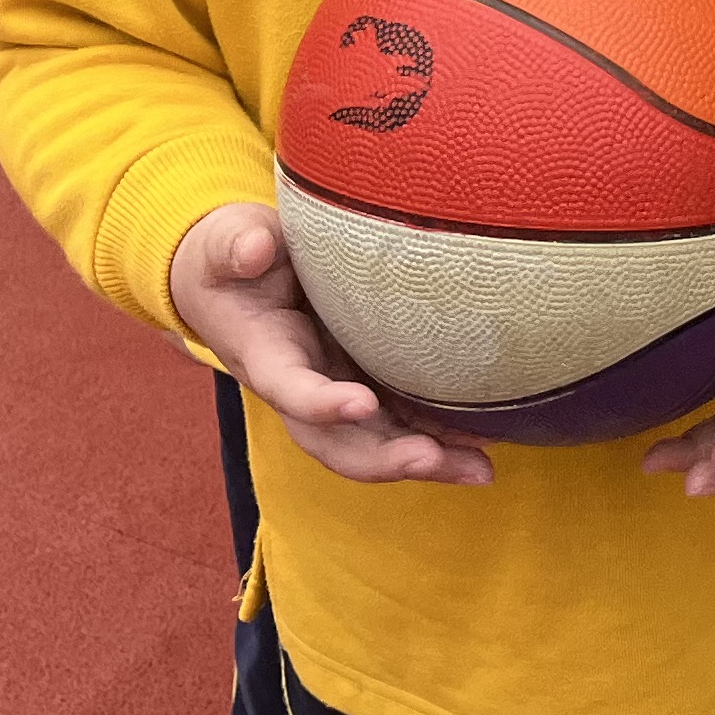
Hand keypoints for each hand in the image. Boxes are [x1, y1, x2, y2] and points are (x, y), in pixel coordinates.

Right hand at [168, 203, 493, 487]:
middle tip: (433, 459)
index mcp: (264, 356)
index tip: (360, 403)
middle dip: (385, 458)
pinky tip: (486, 443)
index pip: (289, 388)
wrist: (237, 281)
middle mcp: (302, 391)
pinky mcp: (366, 384)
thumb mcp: (227, 244)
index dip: (321, 403)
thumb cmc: (232, 256)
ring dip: (428, 461)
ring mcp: (337, 393)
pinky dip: (441, 438)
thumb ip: (237, 246)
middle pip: (339, 442)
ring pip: (379, 443)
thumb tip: (255, 249)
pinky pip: (403, 422)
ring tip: (480, 470)